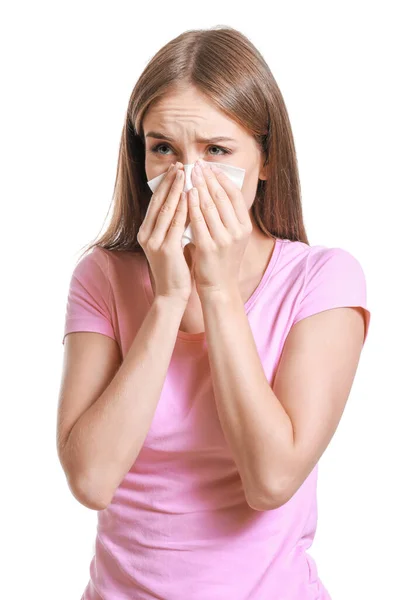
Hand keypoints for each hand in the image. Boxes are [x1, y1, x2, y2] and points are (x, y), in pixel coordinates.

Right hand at [137, 162, 191, 302]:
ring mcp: (153, 241)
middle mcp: (146, 234)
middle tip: (180, 164)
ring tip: (184, 173)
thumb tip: (186, 203)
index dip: (166, 185)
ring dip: (176, 190)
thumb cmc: (176, 268)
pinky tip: (191, 196)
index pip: (156, 203)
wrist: (171, 294)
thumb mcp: (172, 242)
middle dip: (170, 182)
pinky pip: (175, 224)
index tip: (176, 169)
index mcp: (146, 232)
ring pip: (166, 209)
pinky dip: (183, 207)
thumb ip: (175, 225)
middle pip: (158, 202)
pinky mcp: (165, 249)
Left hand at [187, 158, 252, 297]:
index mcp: (245, 227)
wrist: (219, 286)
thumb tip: (216, 189)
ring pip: (210, 206)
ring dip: (199, 187)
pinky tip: (186, 194)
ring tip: (189, 174)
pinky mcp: (209, 247)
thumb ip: (228, 216)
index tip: (210, 166)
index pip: (234, 195)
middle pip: (222, 197)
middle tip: (196, 164)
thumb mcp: (232, 236)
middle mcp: (238, 232)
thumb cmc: (222, 259)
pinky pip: (198, 221)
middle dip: (208, 178)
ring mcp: (224, 240)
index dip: (222, 178)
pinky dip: (192, 205)